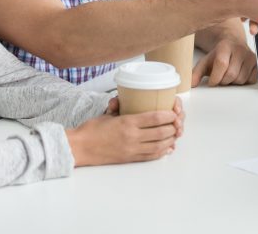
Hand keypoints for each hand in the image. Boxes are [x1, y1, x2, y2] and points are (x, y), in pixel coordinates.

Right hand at [67, 97, 184, 165]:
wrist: (80, 148)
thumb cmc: (91, 129)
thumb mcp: (107, 113)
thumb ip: (119, 107)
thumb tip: (122, 99)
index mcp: (127, 123)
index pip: (154, 118)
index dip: (168, 115)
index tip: (174, 112)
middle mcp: (132, 137)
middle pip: (160, 132)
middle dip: (173, 127)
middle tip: (178, 122)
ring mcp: (132, 149)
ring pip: (158, 146)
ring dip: (170, 140)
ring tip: (175, 134)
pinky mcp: (130, 159)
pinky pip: (150, 156)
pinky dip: (162, 152)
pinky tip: (167, 147)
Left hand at [191, 38, 257, 85]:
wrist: (232, 43)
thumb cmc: (218, 54)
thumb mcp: (205, 61)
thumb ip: (197, 72)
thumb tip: (191, 84)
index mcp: (225, 46)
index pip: (221, 64)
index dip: (215, 77)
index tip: (211, 82)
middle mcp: (239, 49)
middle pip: (231, 74)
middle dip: (223, 81)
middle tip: (219, 78)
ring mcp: (250, 56)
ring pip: (241, 79)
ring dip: (232, 82)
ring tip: (228, 75)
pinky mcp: (257, 63)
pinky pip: (250, 79)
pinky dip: (243, 81)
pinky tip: (237, 74)